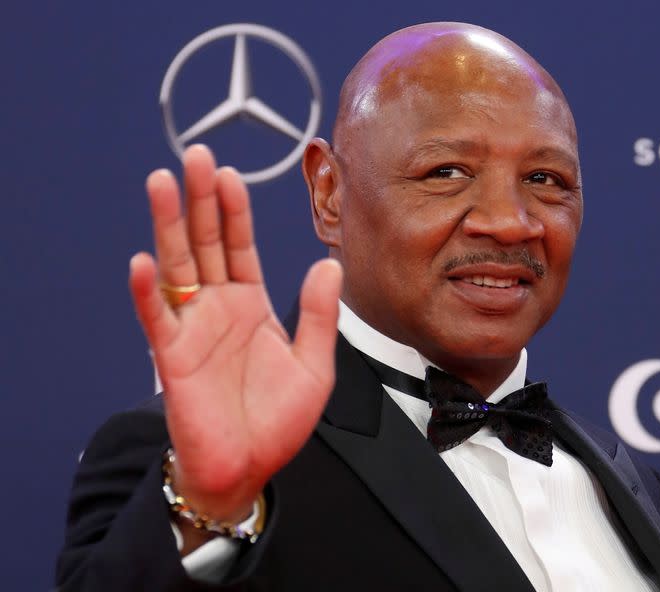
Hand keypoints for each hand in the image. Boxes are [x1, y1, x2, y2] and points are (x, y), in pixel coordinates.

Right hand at [129, 144, 341, 524]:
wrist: (249, 467)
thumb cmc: (278, 421)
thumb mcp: (314, 365)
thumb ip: (318, 314)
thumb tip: (329, 264)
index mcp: (250, 305)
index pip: (240, 246)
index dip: (234, 211)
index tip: (231, 175)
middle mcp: (219, 308)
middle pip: (205, 244)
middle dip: (200, 201)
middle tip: (196, 156)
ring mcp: (193, 329)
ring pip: (178, 267)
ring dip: (168, 226)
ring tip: (163, 183)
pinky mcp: (173, 358)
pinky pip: (157, 320)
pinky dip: (149, 292)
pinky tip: (145, 262)